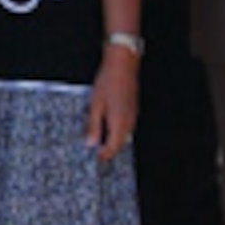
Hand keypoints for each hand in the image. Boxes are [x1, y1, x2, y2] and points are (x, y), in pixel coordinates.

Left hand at [85, 45, 139, 161]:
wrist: (122, 65)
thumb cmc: (108, 82)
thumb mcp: (95, 105)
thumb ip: (94, 126)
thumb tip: (91, 143)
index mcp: (119, 123)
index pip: (113, 148)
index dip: (104, 155)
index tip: (96, 159)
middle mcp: (128, 122)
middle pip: (120, 144)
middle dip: (110, 151)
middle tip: (98, 154)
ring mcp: (132, 115)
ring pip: (125, 136)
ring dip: (114, 141)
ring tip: (102, 143)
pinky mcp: (133, 109)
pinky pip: (127, 127)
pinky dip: (118, 132)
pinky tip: (109, 128)